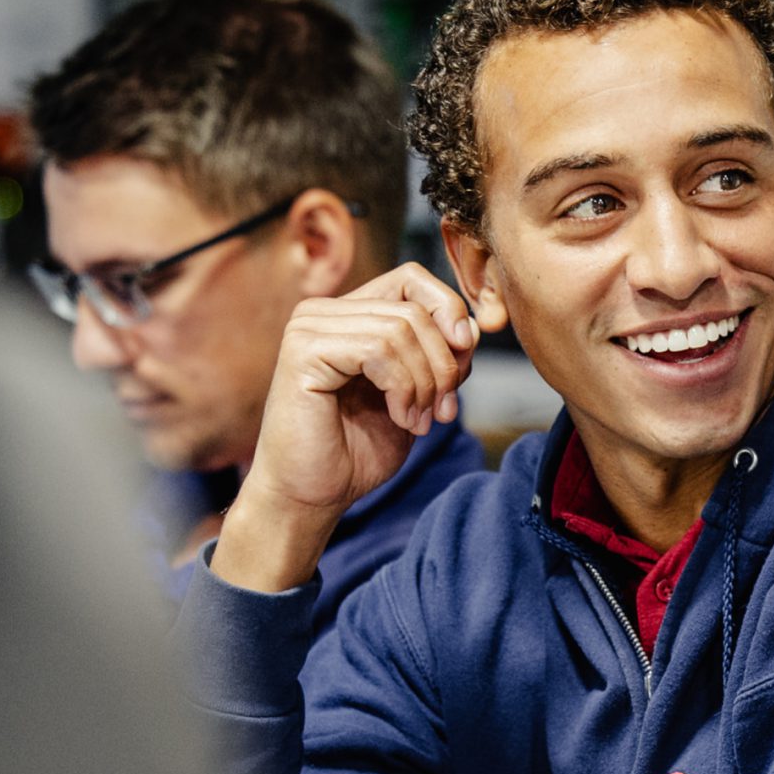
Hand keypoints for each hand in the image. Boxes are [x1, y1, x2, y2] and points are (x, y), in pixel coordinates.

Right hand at [215, 263, 475, 591]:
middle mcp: (324, 312)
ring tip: (420, 420)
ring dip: (425, 383)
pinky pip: (377, 349)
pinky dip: (403, 388)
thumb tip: (470, 327)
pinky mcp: (303, 351)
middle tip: (443, 410)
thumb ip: (438, 356)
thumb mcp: (416, 394)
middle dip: (444, 364)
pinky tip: (401, 418)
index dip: (447, 310)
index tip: (466, 355)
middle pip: (414, 310)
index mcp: (350, 314)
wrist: (313, 494)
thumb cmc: (357, 450)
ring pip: (401, 330)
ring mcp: (309, 327)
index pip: (411, 278)